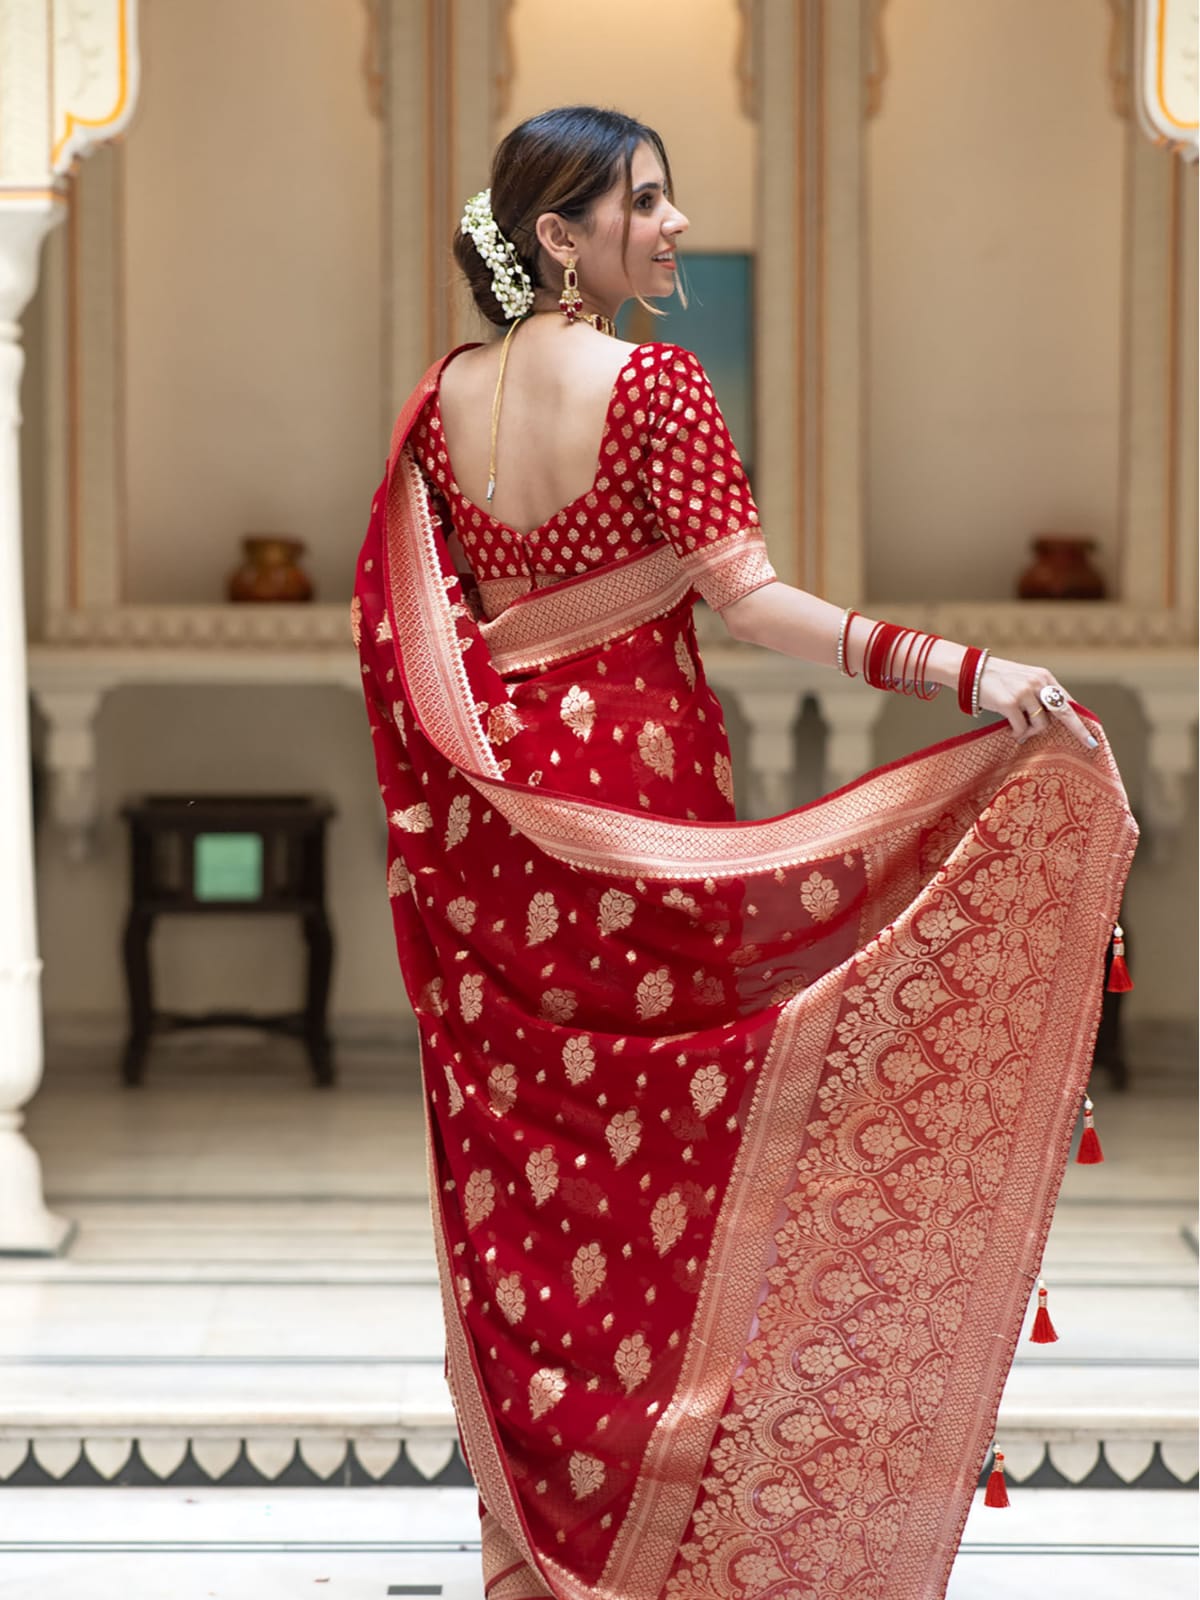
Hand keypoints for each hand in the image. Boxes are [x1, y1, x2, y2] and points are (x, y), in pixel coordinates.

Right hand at [976, 657, 1097, 748]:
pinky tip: (1012, 731)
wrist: (972, 670)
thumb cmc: (997, 679)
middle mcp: (1038, 683)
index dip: (1079, 719)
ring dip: (1031, 732)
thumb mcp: (1023, 680)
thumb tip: (1051, 719)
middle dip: (1078, 730)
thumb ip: (1038, 694)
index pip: (1067, 701)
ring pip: (1041, 724)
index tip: (1090, 735)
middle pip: (1064, 712)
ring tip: (1020, 730)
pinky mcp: (1009, 703)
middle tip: (1089, 744)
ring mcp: (1024, 692)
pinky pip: (1021, 727)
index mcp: (1044, 677)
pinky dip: (1018, 733)